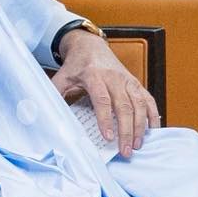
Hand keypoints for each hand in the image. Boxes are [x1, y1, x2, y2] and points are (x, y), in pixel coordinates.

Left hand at [50, 31, 158, 158]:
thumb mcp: (62, 77)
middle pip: (123, 106)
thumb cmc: (76, 65)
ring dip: (140, 126)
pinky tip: (152, 131)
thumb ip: (55, 93)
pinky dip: (152, 115)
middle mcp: (114, 78)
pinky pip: (148, 99)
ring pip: (138, 104)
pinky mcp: (136, 83)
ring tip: (136, 145)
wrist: (91, 46)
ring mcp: (127, 80)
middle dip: (126, 130)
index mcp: (94, 76)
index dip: (105, 119)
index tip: (107, 137)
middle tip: (125, 150)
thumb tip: (45, 112)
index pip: (102, 100)